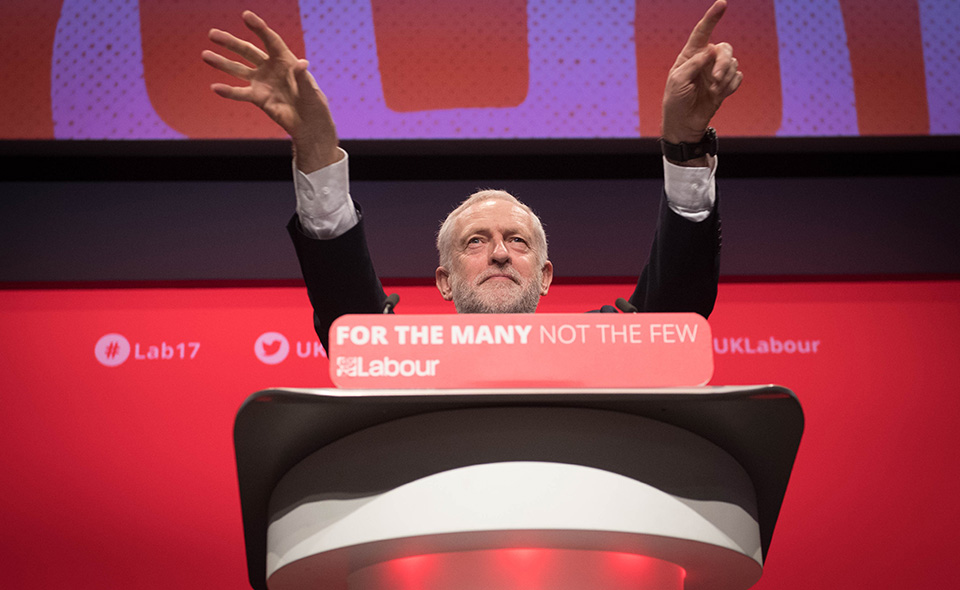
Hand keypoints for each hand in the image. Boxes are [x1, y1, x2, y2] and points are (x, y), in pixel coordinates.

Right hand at [202, 11, 340, 171]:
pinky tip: (215, 87)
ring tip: (205, 55)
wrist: (310, 126)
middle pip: (247, 51)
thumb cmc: (315, 105)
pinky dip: (229, 92)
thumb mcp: (312, 92)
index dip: (258, 28)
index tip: (246, 16)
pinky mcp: (258, 98)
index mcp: (286, 60)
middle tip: (212, 34)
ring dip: (222, 63)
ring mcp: (262, 82)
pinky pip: (241, 93)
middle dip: (230, 43)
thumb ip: (303, 78)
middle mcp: (271, 68)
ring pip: (239, 69)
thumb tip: (302, 63)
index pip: (270, 40)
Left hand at [661, 0, 741, 145]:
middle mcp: (705, 60)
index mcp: (690, 55)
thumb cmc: (675, 101)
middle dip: (723, 62)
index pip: (702, 32)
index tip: (722, 3)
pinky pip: (738, 76)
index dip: (712, 17)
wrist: (684, 125)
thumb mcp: (678, 81)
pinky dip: (730, 86)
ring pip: (733, 63)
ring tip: (713, 90)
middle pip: (724, 49)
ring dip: (725, 77)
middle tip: (716, 78)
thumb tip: (711, 50)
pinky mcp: (725, 84)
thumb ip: (694, 63)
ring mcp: (716, 72)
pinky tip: (719, 94)